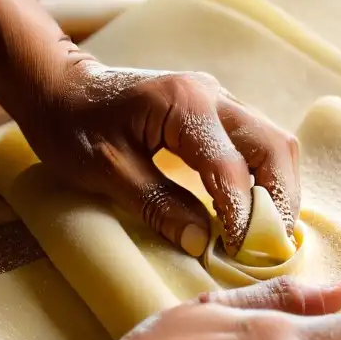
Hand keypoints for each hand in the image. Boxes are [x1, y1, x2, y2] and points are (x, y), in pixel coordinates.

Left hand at [19, 59, 299, 256]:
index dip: (242, 214)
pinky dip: (267, 179)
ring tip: (267, 233)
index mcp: (184, 106)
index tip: (240, 253)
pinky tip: (255, 210)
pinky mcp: (219, 111)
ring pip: (274, 144)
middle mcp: (214, 95)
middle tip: (270, 246)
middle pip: (275, 147)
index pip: (232, 167)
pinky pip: (259, 144)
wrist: (58, 86)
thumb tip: (200, 242)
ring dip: (279, 189)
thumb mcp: (105, 171)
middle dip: (282, 200)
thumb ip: (156, 204)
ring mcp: (220, 99)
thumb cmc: (72, 126)